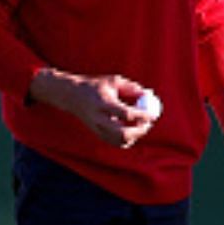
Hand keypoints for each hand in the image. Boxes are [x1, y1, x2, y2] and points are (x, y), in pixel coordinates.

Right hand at [32, 70, 154, 148]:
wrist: (71, 95)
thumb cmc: (96, 86)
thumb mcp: (114, 81)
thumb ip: (132, 88)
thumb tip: (149, 95)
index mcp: (103, 103)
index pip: (125, 114)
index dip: (142, 115)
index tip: (152, 114)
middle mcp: (99, 118)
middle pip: (122, 133)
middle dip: (139, 131)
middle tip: (148, 124)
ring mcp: (97, 128)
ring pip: (119, 141)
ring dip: (135, 136)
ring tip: (141, 126)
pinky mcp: (97, 134)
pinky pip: (116, 143)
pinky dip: (128, 140)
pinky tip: (132, 130)